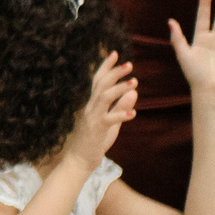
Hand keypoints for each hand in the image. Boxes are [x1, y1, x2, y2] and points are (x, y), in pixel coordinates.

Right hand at [63, 50, 136, 167]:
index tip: (115, 53)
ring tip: (135, 82)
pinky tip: (133, 113)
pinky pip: (109, 120)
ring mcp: (92, 117)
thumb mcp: (111, 121)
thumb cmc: (95, 140)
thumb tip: (134, 91)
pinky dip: (120, 114)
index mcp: (93, 104)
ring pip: (104, 98)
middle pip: (101, 84)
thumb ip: (120, 106)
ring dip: (120, 88)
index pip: (98, 81)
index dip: (106, 67)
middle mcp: (90, 107)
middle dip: (115, 72)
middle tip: (130, 64)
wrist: (79, 160)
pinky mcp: (96, 130)